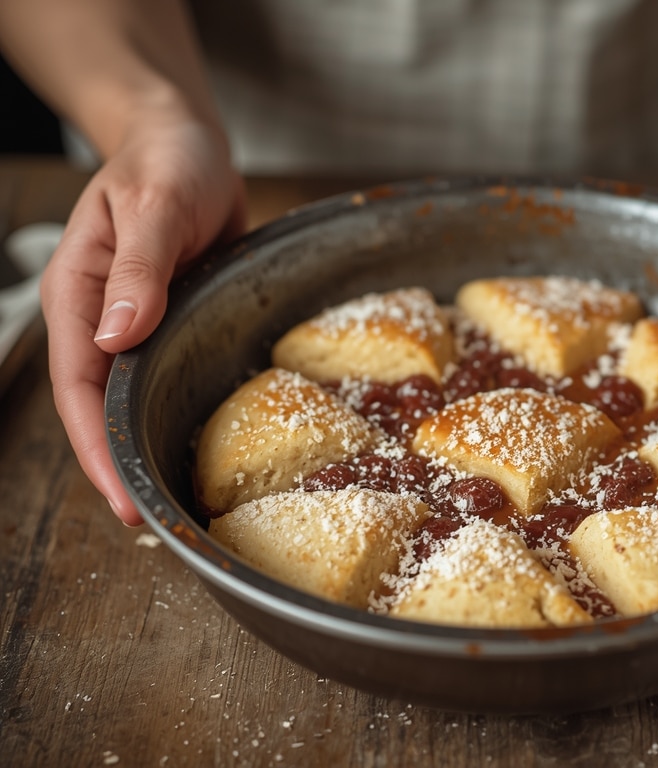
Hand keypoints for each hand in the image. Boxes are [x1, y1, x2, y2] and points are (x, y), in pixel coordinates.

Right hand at [41, 119, 246, 524]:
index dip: (97, 449)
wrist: (184, 143)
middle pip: (100, 409)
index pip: (81, 388)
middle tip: (151, 525)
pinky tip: (194, 443)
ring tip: (172, 502)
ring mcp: (135, 324)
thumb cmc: (163, 162)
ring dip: (145, 448)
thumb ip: (139, 271)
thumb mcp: (155, 206)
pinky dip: (173, 413)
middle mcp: (101, 320)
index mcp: (80, 296)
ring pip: (132, 400)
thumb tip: (118, 335)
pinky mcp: (170, 321)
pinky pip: (166, 377)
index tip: (121, 501)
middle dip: (118, 467)